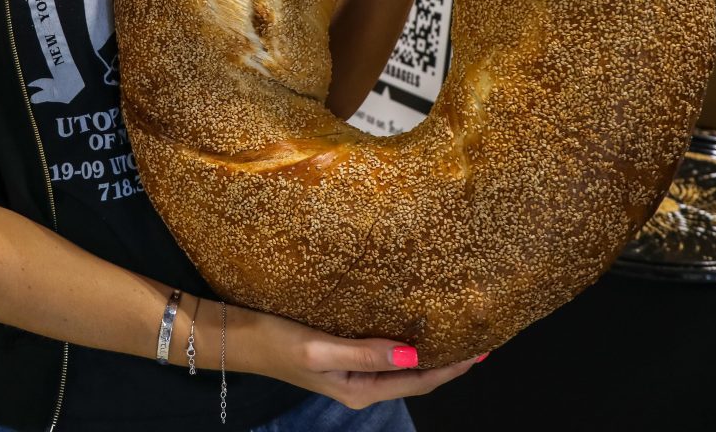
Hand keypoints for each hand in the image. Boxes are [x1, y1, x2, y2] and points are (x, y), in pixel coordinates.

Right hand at [239, 307, 484, 408]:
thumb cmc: (274, 342)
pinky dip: (405, 341)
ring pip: (402, 365)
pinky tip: (414, 324)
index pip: (417, 382)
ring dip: (430, 351)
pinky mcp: (341, 354)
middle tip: (479, 340)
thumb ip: (365, 353)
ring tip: (456, 332)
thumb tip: (413, 354)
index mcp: (358, 391)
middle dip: (448, 362)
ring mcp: (350, 372)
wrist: (236, 338)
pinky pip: (383, 351)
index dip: (451, 368)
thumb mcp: (318, 348)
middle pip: (415, 377)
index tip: (479, 351)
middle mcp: (360, 386)